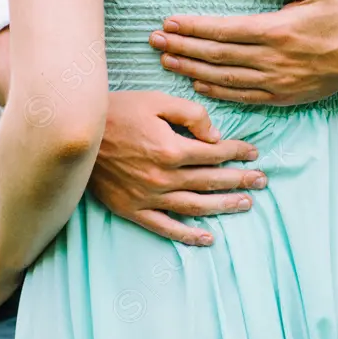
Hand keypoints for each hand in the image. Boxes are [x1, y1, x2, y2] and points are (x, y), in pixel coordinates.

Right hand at [89, 91, 267, 245]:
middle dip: (240, 180)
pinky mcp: (132, 210)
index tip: (253, 152)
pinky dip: (188, 235)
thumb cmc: (117, 112)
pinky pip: (165, 227)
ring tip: (246, 204)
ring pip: (195, 206)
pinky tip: (208, 237)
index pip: (215, 154)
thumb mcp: (156, 101)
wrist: (75, 134)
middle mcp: (163, 177)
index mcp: (171, 149)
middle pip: (211, 181)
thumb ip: (191, 114)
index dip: (237, 151)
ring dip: (223, 206)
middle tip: (262, 181)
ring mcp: (148, 197)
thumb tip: (215, 135)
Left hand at [149, 0, 337, 104]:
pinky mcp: (280, 97)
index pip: (225, 29)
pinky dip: (215, 91)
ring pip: (224, 77)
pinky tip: (195, 82)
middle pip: (217, 54)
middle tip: (154, 41)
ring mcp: (275, 81)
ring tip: (166, 60)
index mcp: (277, 30)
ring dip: (191, 68)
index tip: (170, 21)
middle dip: (183, 46)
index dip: (194, 26)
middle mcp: (272, 58)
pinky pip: (241, 96)